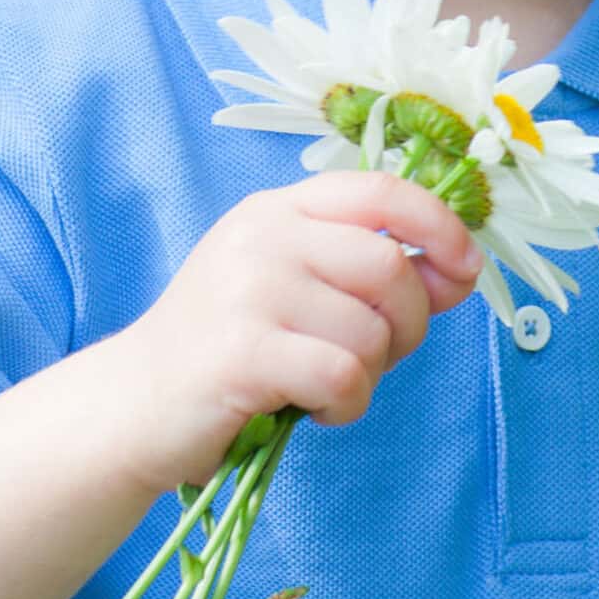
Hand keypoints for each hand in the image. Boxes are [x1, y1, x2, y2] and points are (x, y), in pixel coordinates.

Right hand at [114, 172, 481, 492]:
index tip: (465, 269)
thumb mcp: (293, 286)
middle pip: (390, 267)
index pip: (381, 190)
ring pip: (371, 332)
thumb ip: (367, 272)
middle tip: (378, 357)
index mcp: (279, 209)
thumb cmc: (228, 347)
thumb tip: (459, 270)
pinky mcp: (242, 352)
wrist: (133, 404)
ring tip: (327, 386)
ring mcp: (248, 290)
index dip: (440, 226)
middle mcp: (263, 236)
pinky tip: (312, 408)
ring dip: (370, 375)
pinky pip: (344, 377)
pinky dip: (346, 406)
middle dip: (410, 324)